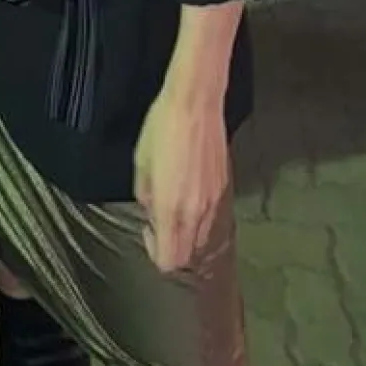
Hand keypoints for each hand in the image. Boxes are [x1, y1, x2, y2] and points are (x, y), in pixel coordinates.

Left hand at [133, 89, 229, 272]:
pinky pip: (212, 223)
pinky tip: (187, 198)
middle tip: (157, 223)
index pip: (169, 260)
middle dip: (171, 247)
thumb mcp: (141, 164)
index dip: (153, 251)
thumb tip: (152, 213)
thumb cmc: (162, 129)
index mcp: (171, 208)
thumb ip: (145, 197)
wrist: (196, 104)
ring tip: (173, 210)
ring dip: (186, 236)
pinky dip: (198, 222)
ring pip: (202, 243)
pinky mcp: (225, 192)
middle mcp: (197, 214)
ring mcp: (215, 205)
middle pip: (188, 258)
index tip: (147, 228)